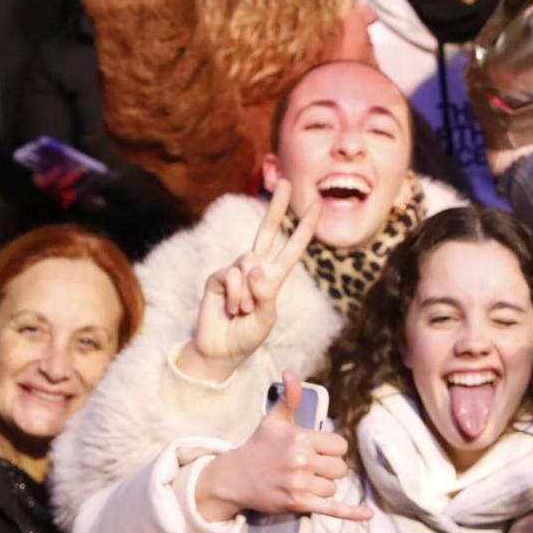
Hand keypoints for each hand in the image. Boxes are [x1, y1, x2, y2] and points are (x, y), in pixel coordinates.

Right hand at [182, 187, 320, 380]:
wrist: (221, 351)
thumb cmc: (247, 336)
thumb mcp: (266, 319)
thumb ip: (265, 294)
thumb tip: (255, 268)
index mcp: (274, 277)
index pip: (292, 247)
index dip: (304, 227)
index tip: (316, 204)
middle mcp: (255, 268)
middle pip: (267, 230)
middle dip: (277, 206)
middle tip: (286, 181)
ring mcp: (236, 271)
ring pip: (248, 263)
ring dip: (247, 293)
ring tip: (242, 311)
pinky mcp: (217, 277)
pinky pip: (230, 275)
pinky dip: (233, 295)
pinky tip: (229, 308)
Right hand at [194, 373, 370, 523]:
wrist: (235, 477)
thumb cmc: (259, 447)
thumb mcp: (274, 420)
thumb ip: (289, 398)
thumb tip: (291, 374)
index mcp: (300, 438)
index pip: (339, 445)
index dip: (332, 449)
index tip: (320, 451)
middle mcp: (302, 460)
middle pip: (340, 468)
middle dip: (329, 468)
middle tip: (311, 467)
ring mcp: (300, 484)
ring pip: (332, 487)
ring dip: (323, 486)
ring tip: (303, 481)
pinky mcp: (298, 504)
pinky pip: (331, 508)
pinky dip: (351, 512)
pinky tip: (367, 514)